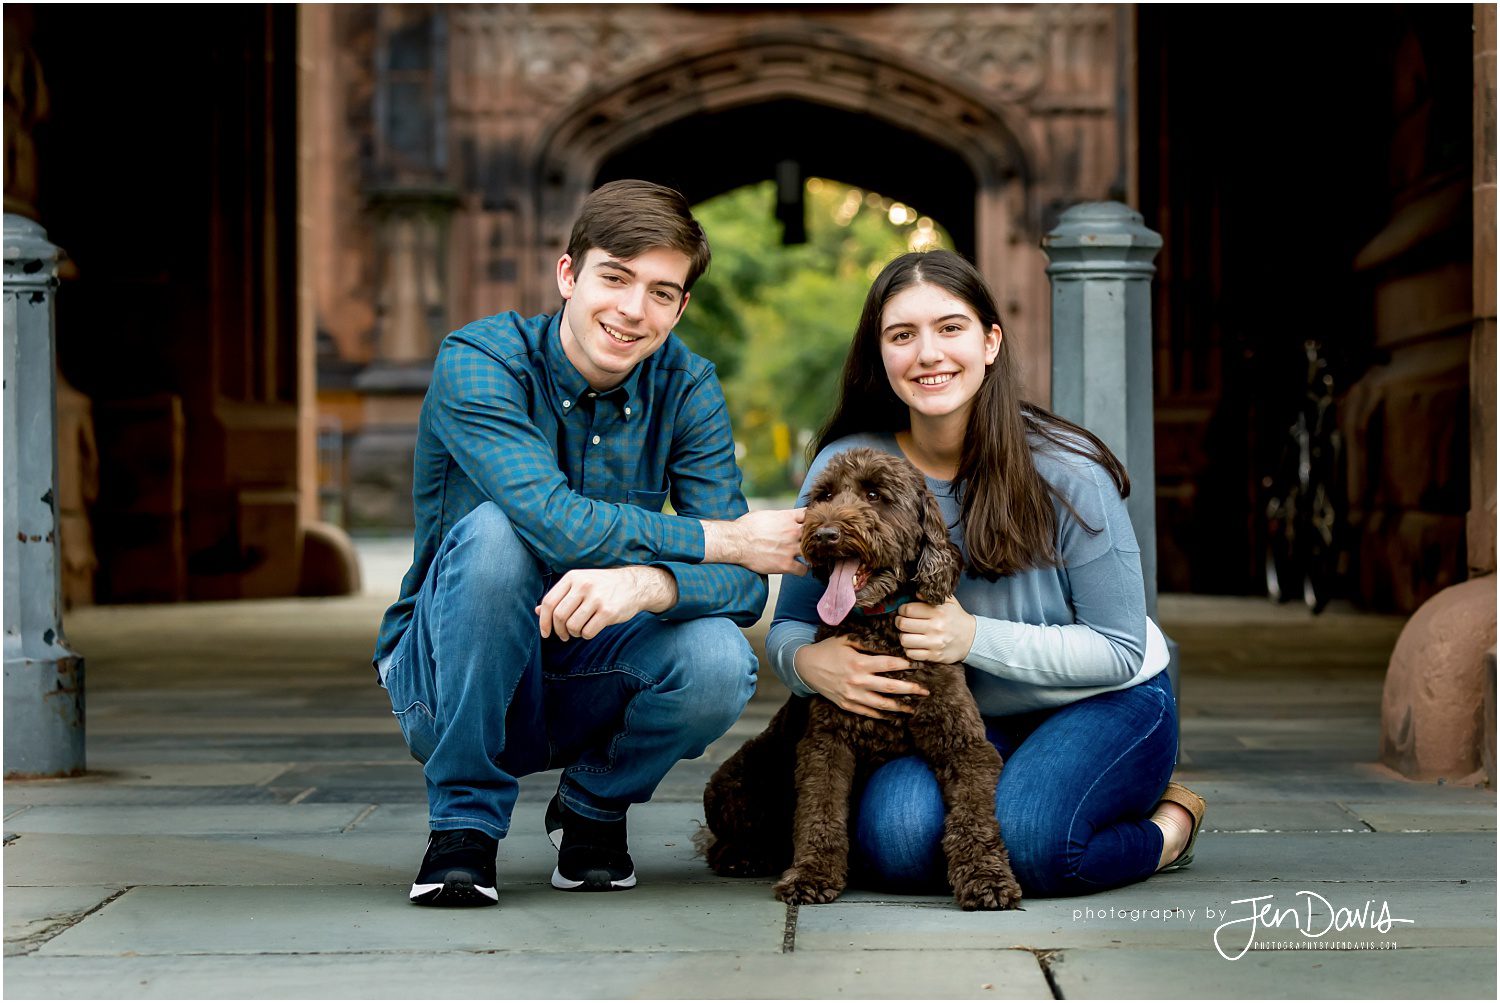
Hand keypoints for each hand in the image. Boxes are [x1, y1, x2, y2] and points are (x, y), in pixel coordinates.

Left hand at [536, 567, 676, 640]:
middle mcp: (583, 585)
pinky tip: (590, 630)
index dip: (543, 621)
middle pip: (559, 616)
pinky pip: (588, 632)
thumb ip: (560, 596)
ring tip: (580, 630)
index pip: (549, 602)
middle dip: (559, 630)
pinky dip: (586, 635)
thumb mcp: (580, 584)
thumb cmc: (603, 586)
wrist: (634, 585)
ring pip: (572, 626)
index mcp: (573, 577)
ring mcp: (597, 598)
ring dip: (573, 634)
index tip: (545, 632)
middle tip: (564, 635)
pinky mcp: (608, 612)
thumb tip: (537, 611)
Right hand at [703, 508, 806, 575]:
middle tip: (813, 543)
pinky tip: (800, 569)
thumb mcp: (765, 514)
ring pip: (812, 553)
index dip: (811, 520)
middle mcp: (792, 532)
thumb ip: (779, 517)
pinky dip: (803, 570)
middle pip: (814, 534)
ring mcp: (790, 549)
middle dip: (814, 538)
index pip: (809, 515)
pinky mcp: (786, 564)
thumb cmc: (746, 527)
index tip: (809, 525)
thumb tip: (783, 518)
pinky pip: (803, 570)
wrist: (736, 542)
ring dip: (811, 555)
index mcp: (787, 517)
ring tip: (809, 558)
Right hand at [793, 635, 927, 719]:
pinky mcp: (847, 705)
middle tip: (925, 691)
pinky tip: (893, 715)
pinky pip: (868, 712)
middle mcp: (858, 681)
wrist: (805, 667)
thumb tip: (889, 646)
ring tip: (914, 708)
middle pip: (891, 687)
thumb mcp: (846, 640)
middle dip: (911, 689)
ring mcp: (852, 695)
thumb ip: (867, 644)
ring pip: (882, 704)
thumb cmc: (828, 650)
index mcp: (859, 663)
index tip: (918, 666)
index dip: (906, 665)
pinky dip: (882, 715)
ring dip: (900, 707)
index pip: (889, 664)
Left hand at [896, 596, 976, 663]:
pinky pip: (911, 654)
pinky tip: (914, 644)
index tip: (904, 611)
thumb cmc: (956, 618)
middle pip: (903, 624)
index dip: (902, 610)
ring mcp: (935, 643)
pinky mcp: (934, 656)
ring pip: (905, 640)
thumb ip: (932, 596)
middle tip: (902, 621)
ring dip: (903, 636)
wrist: (972, 639)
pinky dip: (909, 649)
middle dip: (899, 622)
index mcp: (938, 612)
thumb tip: (915, 593)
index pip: (908, 609)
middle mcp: (936, 627)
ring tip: (908, 633)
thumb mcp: (949, 602)